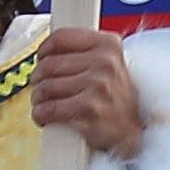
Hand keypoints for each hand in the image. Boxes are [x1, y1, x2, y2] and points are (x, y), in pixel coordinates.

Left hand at [31, 29, 145, 159]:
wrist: (131, 131)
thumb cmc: (114, 98)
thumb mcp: (107, 65)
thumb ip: (82, 52)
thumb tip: (46, 50)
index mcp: (108, 45)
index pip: (61, 38)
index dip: (43, 50)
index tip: (41, 59)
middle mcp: (105, 63)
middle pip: (49, 64)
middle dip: (38, 79)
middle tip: (41, 88)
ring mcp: (98, 86)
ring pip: (45, 87)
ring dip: (38, 98)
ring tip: (44, 103)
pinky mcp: (88, 110)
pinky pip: (48, 109)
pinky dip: (40, 115)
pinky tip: (45, 117)